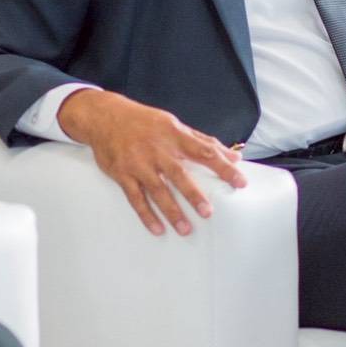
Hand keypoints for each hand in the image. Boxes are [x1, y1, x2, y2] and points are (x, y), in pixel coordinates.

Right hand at [57, 89, 246, 236]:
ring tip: (185, 229)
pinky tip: (157, 229)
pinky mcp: (122, 174)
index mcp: (174, 135)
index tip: (240, 181)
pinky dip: (146, 215)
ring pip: (157, 190)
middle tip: (208, 212)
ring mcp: (138, 163)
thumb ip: (203, 141)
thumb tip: (234, 155)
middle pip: (179, 174)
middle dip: (193, 194)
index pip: (204, 151)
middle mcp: (157, 150)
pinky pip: (135, 198)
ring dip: (171, 211)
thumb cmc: (144, 122)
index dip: (223, 166)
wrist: (105, 117)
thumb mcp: (173, 124)